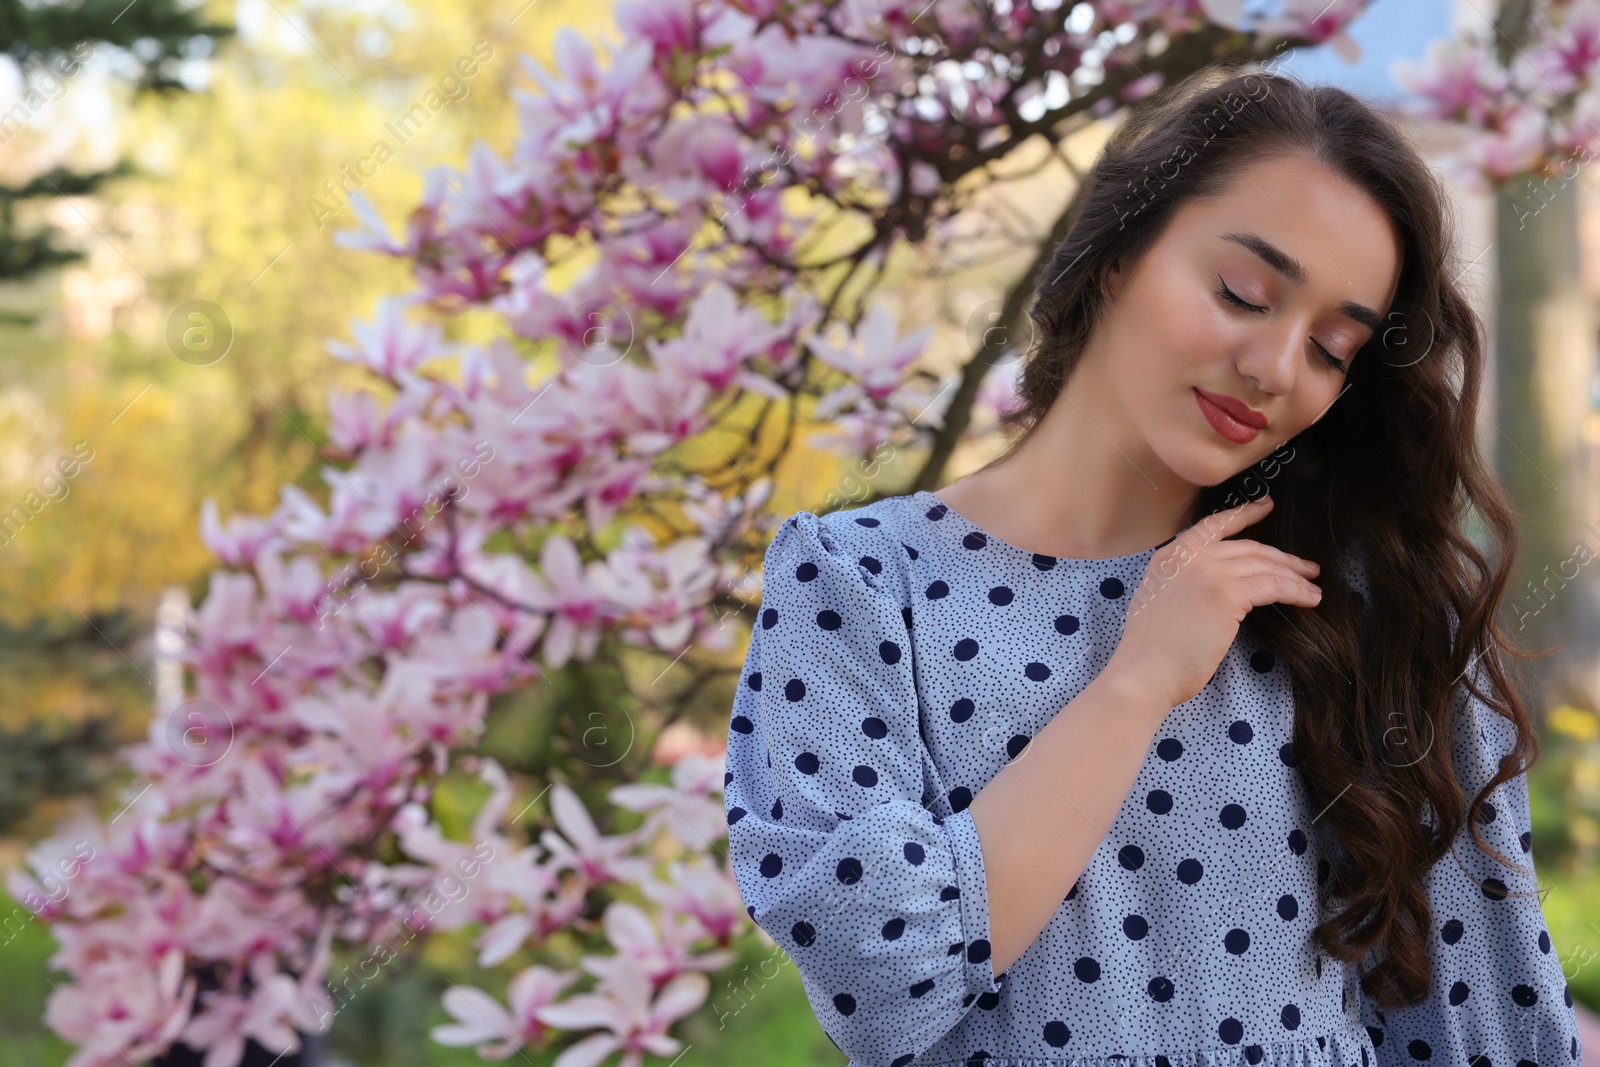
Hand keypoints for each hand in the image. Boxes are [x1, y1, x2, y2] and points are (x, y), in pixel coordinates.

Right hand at [1104, 495, 1320, 710]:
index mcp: (1171, 556)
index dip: (1245, 514)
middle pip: (1249, 548)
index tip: (1267, 506)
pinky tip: (1309, 599)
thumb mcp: (1161, 599)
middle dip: (1282, 557)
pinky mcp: (1228, 594)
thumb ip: (1183, 582)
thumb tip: (1212, 586)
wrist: (1145, 670)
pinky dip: (1296, 592)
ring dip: (1295, 576)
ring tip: (1312, 586)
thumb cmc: (1151, 650)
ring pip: (1266, 566)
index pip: (1214, 525)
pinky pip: (1274, 586)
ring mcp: (1210, 572)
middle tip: (1305, 567)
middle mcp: (1190, 556)